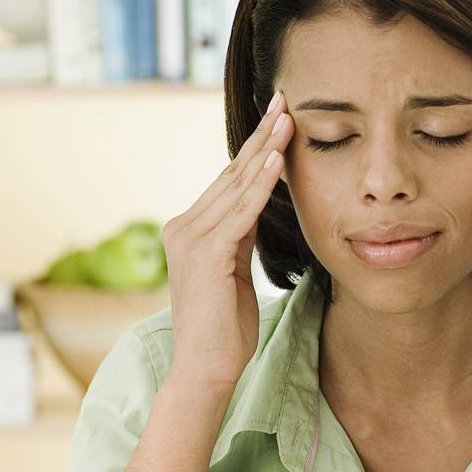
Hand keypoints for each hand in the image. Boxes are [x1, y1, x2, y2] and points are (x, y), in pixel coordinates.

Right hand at [161, 91, 293, 393]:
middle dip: (261, 137)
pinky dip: (260, 185)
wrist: (205, 370)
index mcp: (190, 230)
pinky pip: (240, 212)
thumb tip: (255, 209)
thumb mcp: (234, 273)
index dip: (255, 149)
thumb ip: (239, 239)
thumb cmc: (225, 331)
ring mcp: (191, 239)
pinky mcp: (205, 255)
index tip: (277, 119)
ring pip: (236, 186)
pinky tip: (278, 161)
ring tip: (288, 119)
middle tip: (284, 101)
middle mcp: (183, 227)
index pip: (228, 181)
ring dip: (265, 151)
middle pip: (231, 173)